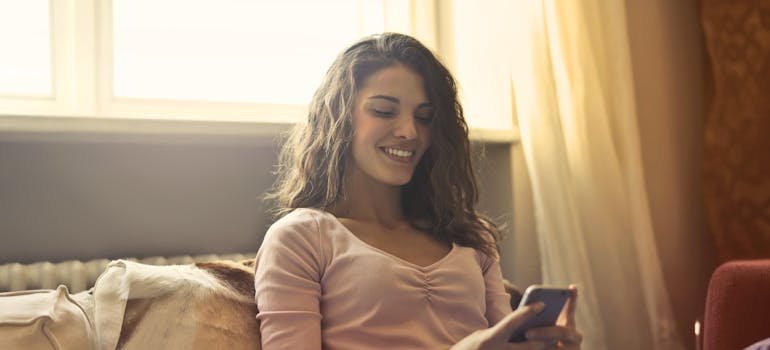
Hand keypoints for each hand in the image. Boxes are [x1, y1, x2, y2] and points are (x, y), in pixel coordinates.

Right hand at [451, 285, 581, 349]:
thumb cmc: (468, 349)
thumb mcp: (481, 336)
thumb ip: (500, 331)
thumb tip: (520, 326)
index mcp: (490, 339)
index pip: (512, 322)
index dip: (527, 312)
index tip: (541, 304)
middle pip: (530, 345)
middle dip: (546, 337)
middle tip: (557, 328)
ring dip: (544, 349)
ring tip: (554, 342)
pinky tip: (542, 348)